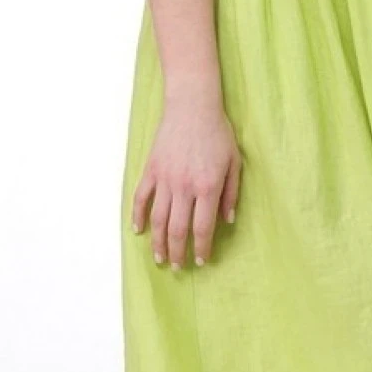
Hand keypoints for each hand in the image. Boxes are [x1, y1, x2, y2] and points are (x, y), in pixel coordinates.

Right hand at [131, 94, 241, 267]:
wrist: (193, 106)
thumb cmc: (218, 133)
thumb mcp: (234, 162)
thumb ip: (231, 194)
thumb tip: (227, 220)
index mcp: (207, 187)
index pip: (203, 227)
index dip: (202, 247)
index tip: (202, 260)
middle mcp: (184, 187)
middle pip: (177, 229)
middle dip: (177, 252)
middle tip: (177, 266)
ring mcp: (165, 179)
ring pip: (158, 219)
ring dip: (158, 242)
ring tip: (159, 258)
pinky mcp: (151, 169)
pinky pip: (141, 197)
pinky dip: (138, 215)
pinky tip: (139, 230)